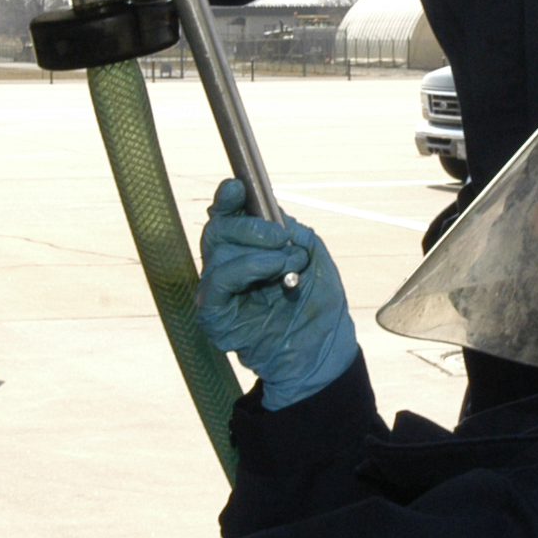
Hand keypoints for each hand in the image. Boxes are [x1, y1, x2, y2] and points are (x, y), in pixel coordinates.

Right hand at [196, 179, 356, 407]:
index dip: (228, 199)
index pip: (227, 217)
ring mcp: (218, 291)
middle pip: (218, 229)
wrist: (324, 350)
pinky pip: (219, 282)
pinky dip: (246, 268)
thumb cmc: (317, 305)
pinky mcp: (214, 315)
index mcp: (247, 249)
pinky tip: (273, 269)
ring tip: (287, 263)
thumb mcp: (313, 256)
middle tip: (282, 237)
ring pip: (218, 252)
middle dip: (250, 226)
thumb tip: (269, 213)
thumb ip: (291, 231)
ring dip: (257, 251)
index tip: (237, 187)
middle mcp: (227, 266)